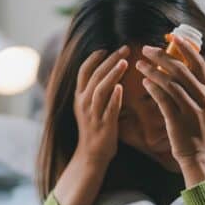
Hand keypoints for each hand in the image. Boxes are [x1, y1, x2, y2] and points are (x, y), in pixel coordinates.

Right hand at [73, 44, 129, 163]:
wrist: (91, 155)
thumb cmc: (94, 129)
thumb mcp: (89, 107)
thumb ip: (96, 91)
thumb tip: (108, 73)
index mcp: (79, 97)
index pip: (83, 71)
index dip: (94, 58)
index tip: (106, 49)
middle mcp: (84, 103)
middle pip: (95, 76)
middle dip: (110, 60)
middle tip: (125, 49)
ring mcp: (93, 114)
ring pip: (100, 90)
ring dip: (112, 74)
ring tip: (124, 62)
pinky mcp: (104, 126)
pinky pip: (108, 109)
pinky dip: (114, 98)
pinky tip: (121, 88)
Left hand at [136, 34, 204, 165]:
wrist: (199, 156)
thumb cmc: (196, 129)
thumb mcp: (201, 105)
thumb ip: (194, 87)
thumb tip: (180, 68)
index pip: (198, 62)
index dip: (185, 47)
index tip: (172, 36)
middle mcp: (202, 97)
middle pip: (180, 68)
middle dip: (161, 56)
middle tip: (145, 49)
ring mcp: (191, 109)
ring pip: (170, 82)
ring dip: (152, 70)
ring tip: (138, 64)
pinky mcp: (178, 120)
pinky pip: (164, 99)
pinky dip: (153, 88)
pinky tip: (144, 82)